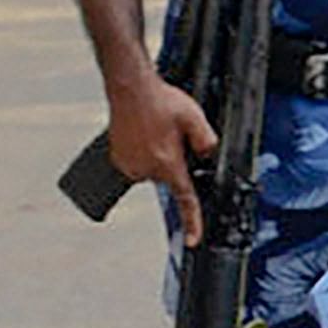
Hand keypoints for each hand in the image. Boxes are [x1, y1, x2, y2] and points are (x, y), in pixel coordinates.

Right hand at [103, 72, 215, 244]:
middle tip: (172, 134)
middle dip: (176, 160)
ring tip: (156, 129)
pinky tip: (145, 133)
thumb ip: (207, 141)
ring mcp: (129, 165)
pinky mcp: (118, 158)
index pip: (185, 199)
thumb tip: (209, 156)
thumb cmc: (160, 100)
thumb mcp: (195, 118)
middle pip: (170, 176)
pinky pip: (139, 163)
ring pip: (154, 170)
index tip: (192, 240)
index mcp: (167, 164)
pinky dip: (144, 152)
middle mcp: (146, 169)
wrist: (129, 87)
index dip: (192, 222)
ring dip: (159, 155)